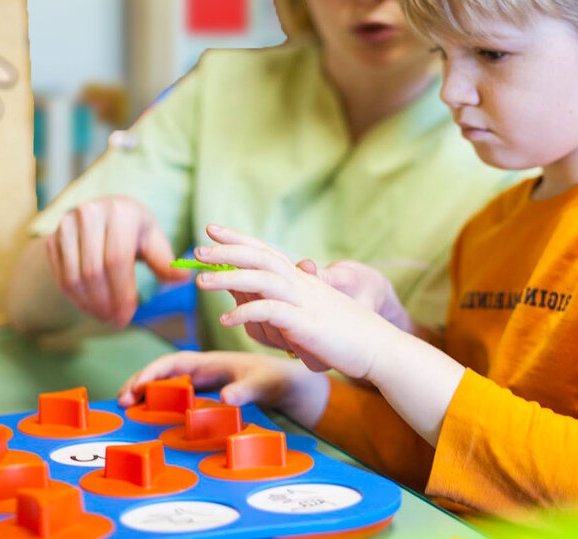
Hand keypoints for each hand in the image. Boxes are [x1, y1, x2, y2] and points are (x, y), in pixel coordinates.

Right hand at [46, 196, 191, 327]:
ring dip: (90, 305)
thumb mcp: (153, 239)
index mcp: (119, 211)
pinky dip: (76, 299)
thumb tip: (184, 279)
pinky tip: (92, 307)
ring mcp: (66, 225)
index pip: (116, 259)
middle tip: (117, 321)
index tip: (127, 317)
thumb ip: (165, 260)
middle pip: (93, 271)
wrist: (103, 212)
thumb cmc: (134, 229)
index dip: (122, 293)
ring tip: (106, 317)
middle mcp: (88, 213)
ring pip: (74, 278)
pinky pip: (61, 278)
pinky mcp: (51, 239)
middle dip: (106, 303)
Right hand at [117, 350, 329, 427]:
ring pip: (164, 383)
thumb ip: (244, 391)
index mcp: (209, 361)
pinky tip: (144, 412)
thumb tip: (225, 398)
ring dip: (144, 391)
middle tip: (121, 400)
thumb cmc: (273, 378)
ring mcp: (198, 381)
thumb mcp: (261, 385)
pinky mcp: (201, 392)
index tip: (137, 386)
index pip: (174, 362)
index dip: (153, 372)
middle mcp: (199, 369)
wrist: (284, 382)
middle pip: (162, 372)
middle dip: (140, 382)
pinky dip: (156, 400)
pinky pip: (173, 394)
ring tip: (124, 406)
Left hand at [195, 225, 403, 380]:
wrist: (380, 348)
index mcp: (304, 280)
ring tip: (200, 282)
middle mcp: (303, 285)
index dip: (239, 238)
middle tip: (196, 250)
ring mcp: (306, 303)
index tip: (212, 228)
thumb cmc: (347, 334)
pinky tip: (226, 320)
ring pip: (263, 280)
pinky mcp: (308, 324)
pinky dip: (247, 313)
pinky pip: (273, 312)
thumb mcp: (313, 313)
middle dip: (227, 251)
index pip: (266, 251)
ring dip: (229, 278)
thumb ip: (288, 303)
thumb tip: (259, 301)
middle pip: (260, 258)